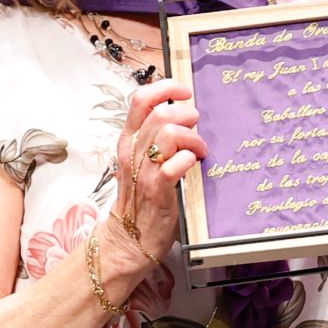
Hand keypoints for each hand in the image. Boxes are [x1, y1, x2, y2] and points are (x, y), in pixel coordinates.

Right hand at [106, 79, 206, 268]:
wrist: (128, 239)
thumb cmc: (141, 197)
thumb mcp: (140, 161)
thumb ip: (155, 137)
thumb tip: (185, 114)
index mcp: (128, 140)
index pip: (140, 100)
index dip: (165, 88)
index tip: (185, 92)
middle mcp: (133, 152)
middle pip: (160, 112)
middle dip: (187, 115)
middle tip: (196, 128)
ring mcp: (143, 172)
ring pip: (169, 134)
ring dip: (193, 138)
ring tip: (199, 150)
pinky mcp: (157, 191)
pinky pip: (174, 165)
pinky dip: (189, 159)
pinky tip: (194, 165)